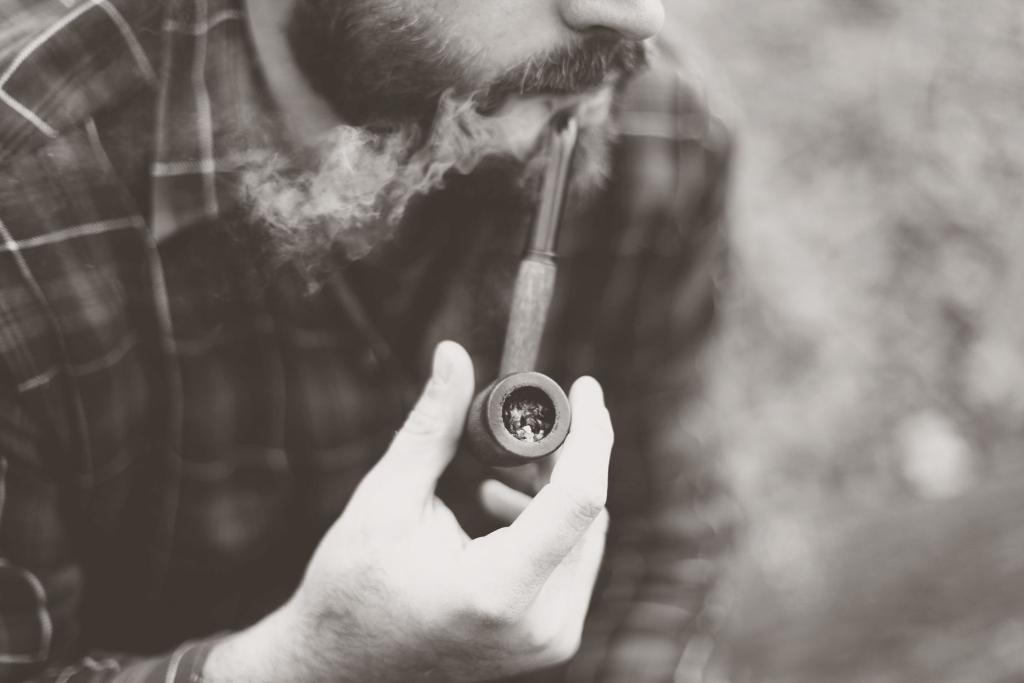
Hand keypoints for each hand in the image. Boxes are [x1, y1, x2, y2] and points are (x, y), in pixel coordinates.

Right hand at [205, 341, 612, 681]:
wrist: (342, 669)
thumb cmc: (354, 586)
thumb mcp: (388, 498)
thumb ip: (433, 426)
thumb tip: (453, 354)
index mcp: (499, 590)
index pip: (578, 498)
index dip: (590, 433)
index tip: (585, 388)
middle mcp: (541, 624)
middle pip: (587, 513)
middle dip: (564, 456)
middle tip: (525, 426)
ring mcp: (550, 641)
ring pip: (584, 536)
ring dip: (552, 491)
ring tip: (491, 478)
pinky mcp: (549, 643)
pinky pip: (571, 564)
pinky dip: (546, 526)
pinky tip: (496, 510)